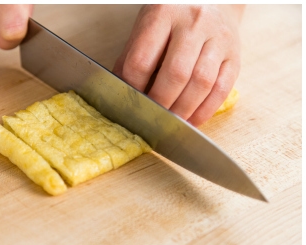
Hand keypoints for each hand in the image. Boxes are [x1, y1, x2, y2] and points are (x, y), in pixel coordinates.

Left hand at [113, 5, 243, 125]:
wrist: (214, 0)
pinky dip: (205, 109)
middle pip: (176, 73)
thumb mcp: (146, 26)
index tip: (129, 101)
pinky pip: (223, 88)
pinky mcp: (235, 55)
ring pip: (202, 82)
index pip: (142, 59)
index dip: (133, 86)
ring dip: (184, 109)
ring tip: (170, 123)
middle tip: (150, 118)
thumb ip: (132, 55)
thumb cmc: (172, 17)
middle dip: (160, 102)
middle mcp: (194, 23)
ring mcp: (219, 38)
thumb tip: (118, 90)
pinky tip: (192, 120)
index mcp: (163, 14)